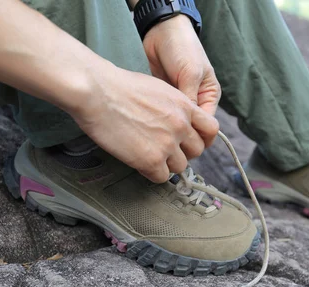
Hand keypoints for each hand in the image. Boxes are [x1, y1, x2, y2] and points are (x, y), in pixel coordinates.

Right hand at [70, 65, 218, 182]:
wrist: (96, 91)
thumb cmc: (119, 86)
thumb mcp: (158, 88)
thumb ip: (173, 107)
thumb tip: (174, 120)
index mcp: (185, 106)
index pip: (212, 129)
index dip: (202, 138)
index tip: (190, 141)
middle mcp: (181, 125)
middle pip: (197, 151)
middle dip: (183, 152)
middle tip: (165, 149)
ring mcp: (168, 143)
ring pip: (181, 167)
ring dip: (167, 164)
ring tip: (149, 155)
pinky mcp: (151, 159)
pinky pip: (162, 177)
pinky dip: (152, 173)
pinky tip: (140, 163)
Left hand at [143, 15, 220, 146]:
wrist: (161, 31)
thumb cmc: (182, 48)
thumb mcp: (191, 73)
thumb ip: (190, 99)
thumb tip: (187, 126)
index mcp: (208, 97)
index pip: (207, 127)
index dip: (198, 139)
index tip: (184, 147)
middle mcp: (195, 102)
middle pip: (192, 130)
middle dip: (183, 138)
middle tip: (169, 145)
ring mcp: (178, 102)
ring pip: (176, 125)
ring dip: (169, 131)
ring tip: (158, 138)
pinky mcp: (163, 100)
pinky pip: (163, 116)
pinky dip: (158, 122)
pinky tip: (150, 127)